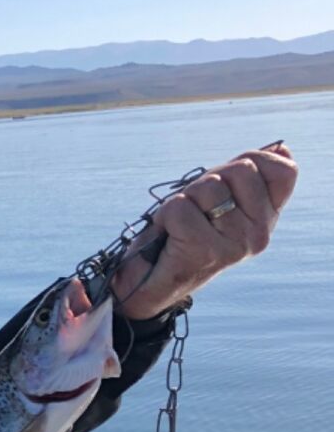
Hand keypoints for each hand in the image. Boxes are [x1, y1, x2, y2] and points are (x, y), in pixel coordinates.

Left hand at [112, 143, 297, 320]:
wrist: (148, 282)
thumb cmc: (182, 234)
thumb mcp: (220, 199)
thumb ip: (248, 177)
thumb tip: (281, 148)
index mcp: (267, 219)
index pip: (283, 171)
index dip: (249, 163)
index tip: (224, 184)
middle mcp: (260, 234)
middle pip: (242, 169)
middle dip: (208, 180)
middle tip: (194, 209)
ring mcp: (236, 244)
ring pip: (209, 187)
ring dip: (184, 199)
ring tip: (179, 225)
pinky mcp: (206, 251)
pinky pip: (181, 208)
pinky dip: (165, 216)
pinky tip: (168, 236)